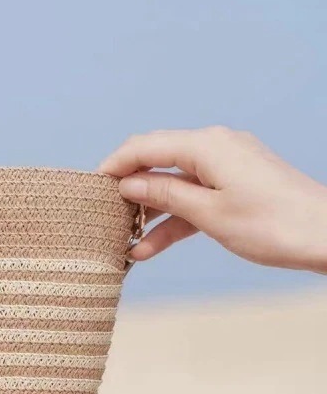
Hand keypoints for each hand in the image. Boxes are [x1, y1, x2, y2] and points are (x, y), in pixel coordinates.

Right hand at [99, 126, 326, 272]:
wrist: (325, 236)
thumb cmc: (273, 224)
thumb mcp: (208, 213)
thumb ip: (164, 194)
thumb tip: (129, 183)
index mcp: (207, 146)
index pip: (145, 146)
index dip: (114, 165)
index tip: (89, 187)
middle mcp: (215, 148)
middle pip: (157, 162)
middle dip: (128, 188)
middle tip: (103, 215)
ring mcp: (225, 168)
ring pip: (173, 185)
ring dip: (148, 212)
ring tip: (122, 240)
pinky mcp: (234, 187)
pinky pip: (193, 199)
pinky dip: (172, 220)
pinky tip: (149, 247)